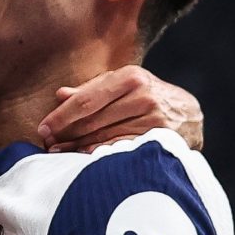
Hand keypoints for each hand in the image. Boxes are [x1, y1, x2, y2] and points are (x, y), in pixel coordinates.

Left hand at [37, 67, 203, 150]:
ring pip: (104, 136)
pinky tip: (84, 157)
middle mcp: (143, 95)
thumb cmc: (149, 97)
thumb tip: (60, 94)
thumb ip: (93, 89)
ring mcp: (152, 118)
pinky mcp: (158, 138)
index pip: (87, 99)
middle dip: (66, 133)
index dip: (62, 115)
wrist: (191, 115)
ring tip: (59, 152)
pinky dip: (100, 153)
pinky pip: (121, 148)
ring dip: (78, 146)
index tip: (43, 127)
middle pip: (93, 119)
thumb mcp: (125, 85)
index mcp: (131, 76)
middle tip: (48, 143)